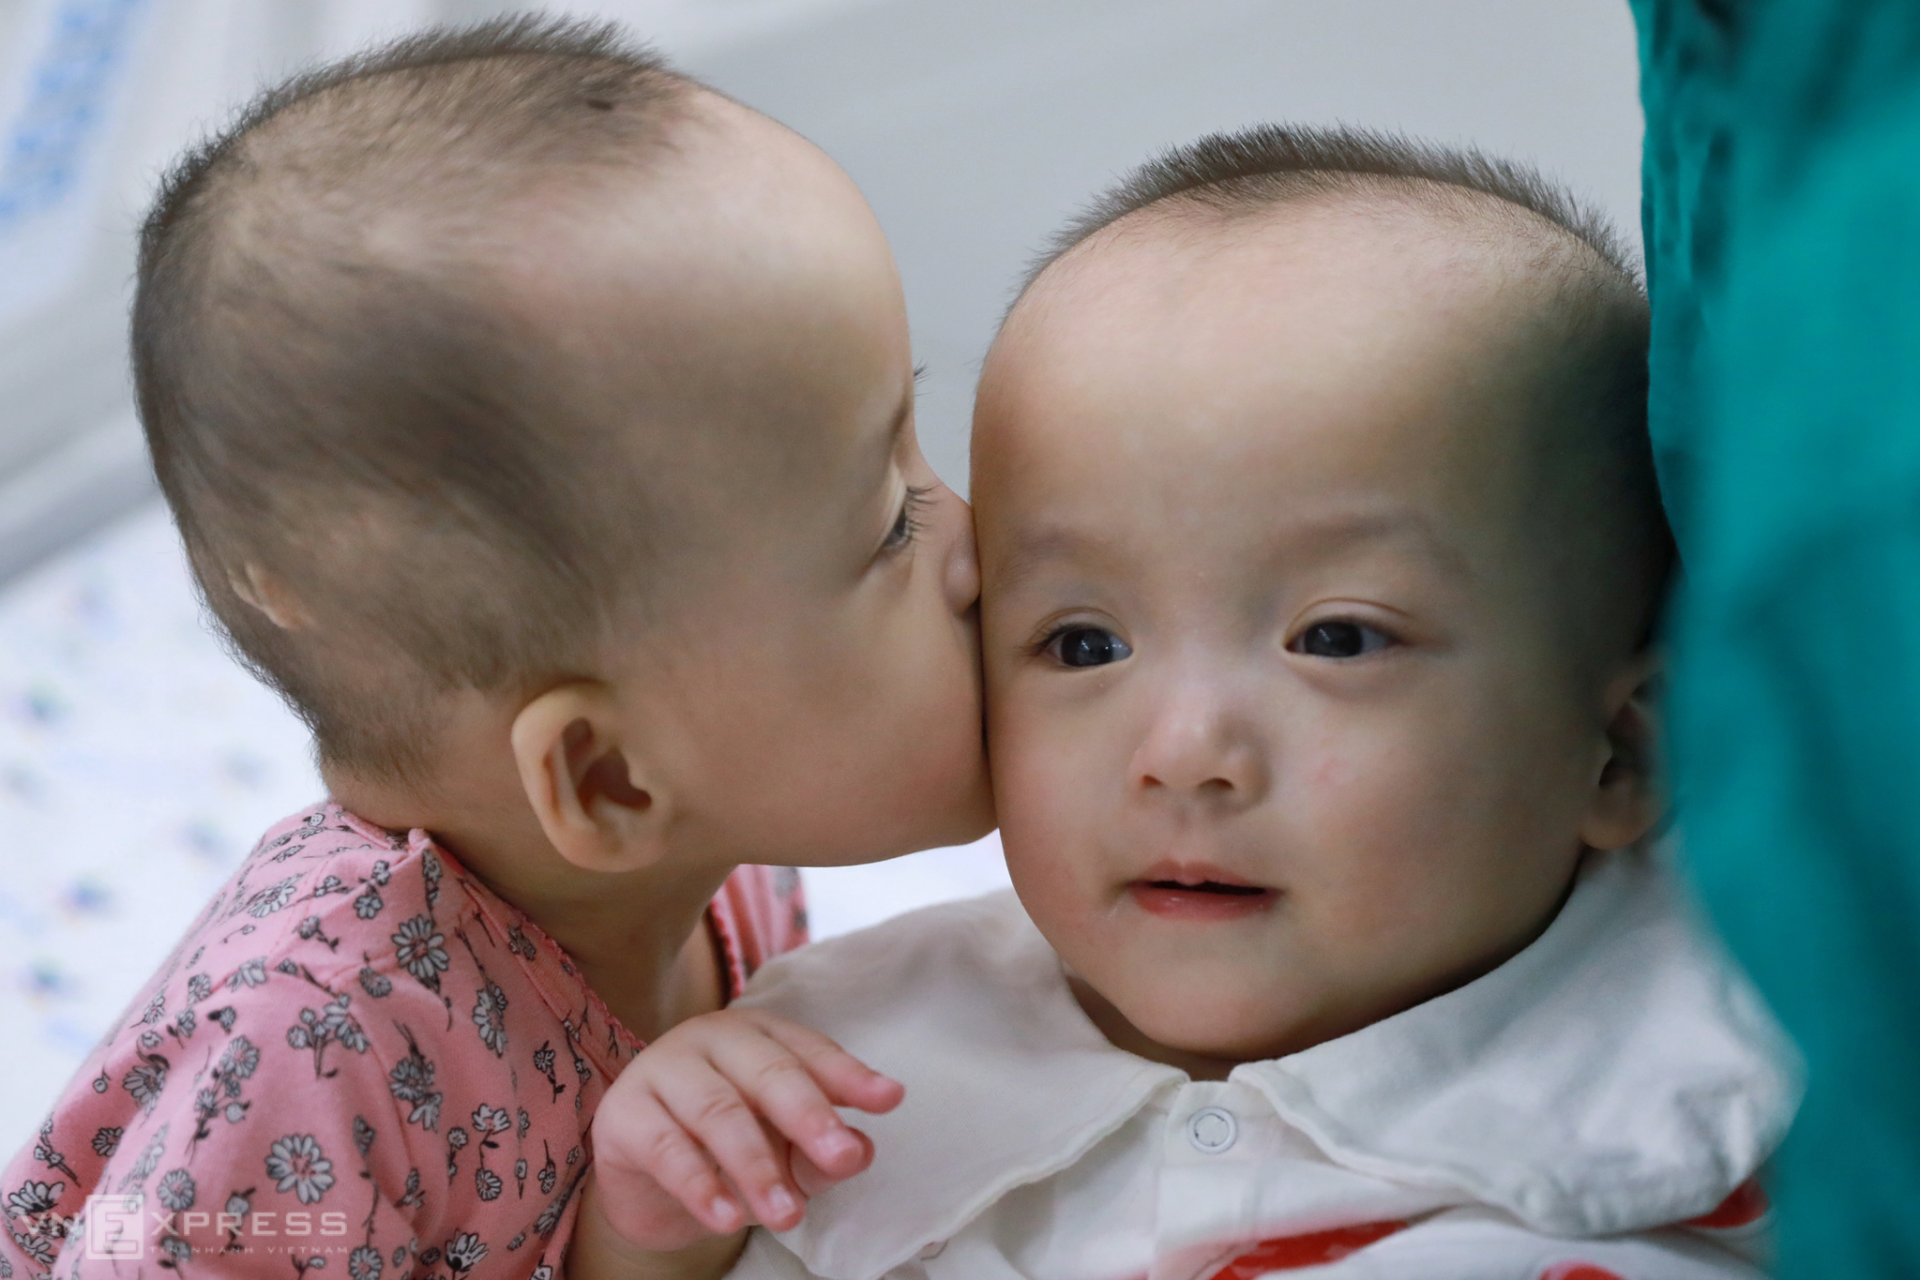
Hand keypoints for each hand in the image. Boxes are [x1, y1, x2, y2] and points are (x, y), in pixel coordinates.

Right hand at [590, 1008, 903, 1250]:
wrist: (646, 1182)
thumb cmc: (728, 1149)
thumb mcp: (784, 1150)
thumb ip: (820, 1151)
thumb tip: (860, 1150)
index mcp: (760, 1035)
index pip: (810, 1052)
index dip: (850, 1076)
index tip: (890, 1099)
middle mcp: (712, 1039)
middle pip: (768, 1073)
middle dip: (810, 1117)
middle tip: (842, 1156)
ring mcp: (663, 1069)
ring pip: (719, 1112)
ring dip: (757, 1167)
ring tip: (788, 1215)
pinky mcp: (624, 1114)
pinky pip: (666, 1148)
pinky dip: (700, 1185)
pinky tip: (727, 1218)